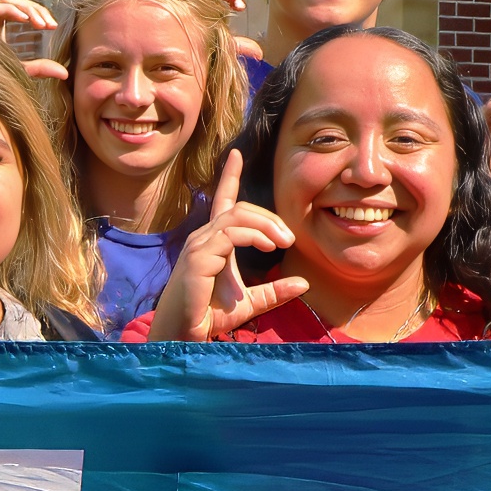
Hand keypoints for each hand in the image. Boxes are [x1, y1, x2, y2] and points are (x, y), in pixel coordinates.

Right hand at [148, 158, 311, 342]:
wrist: (186, 336)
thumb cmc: (210, 316)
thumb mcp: (251, 303)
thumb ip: (275, 292)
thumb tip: (304, 282)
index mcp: (214, 242)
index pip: (223, 200)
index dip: (229, 175)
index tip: (236, 154)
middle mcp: (204, 238)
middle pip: (240, 208)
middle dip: (269, 217)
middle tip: (289, 238)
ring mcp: (199, 245)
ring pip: (237, 216)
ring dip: (265, 226)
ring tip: (283, 242)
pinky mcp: (198, 257)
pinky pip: (229, 233)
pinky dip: (253, 235)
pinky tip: (268, 246)